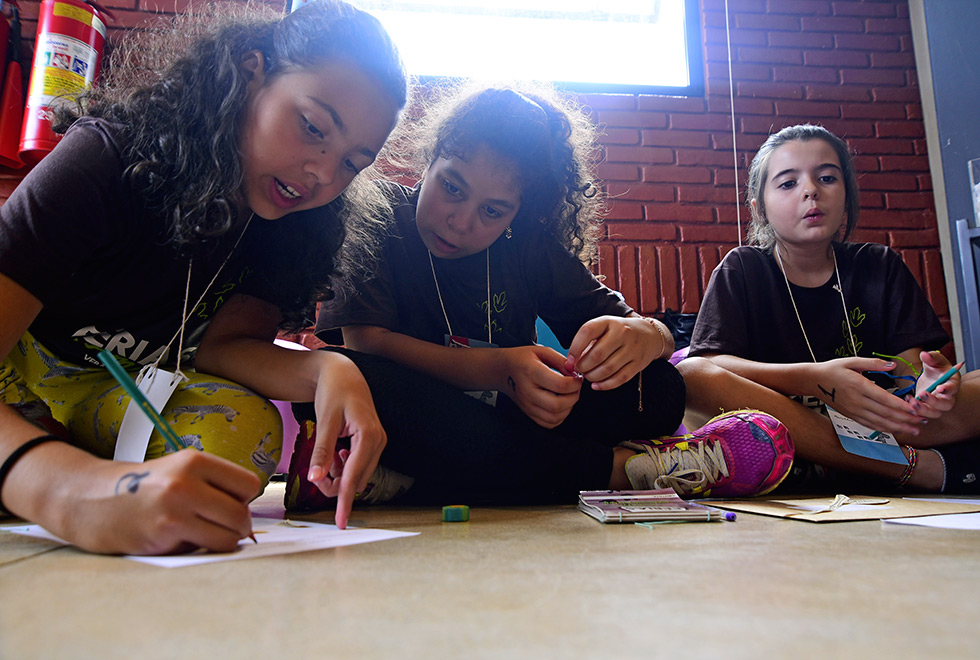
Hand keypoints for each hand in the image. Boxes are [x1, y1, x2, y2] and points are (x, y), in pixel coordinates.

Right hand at [66, 450, 260, 554]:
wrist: (87, 498)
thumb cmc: (138, 487)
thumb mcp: (178, 471)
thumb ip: (212, 486)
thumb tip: (248, 514)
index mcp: (195, 460)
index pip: (249, 484)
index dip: (244, 499)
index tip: (230, 504)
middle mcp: (186, 482)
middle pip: (242, 514)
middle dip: (238, 526)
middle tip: (220, 527)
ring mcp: (174, 510)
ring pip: (228, 537)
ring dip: (222, 542)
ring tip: (201, 535)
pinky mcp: (162, 535)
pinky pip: (203, 549)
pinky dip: (198, 549)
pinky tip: (176, 539)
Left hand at [305, 351, 385, 528]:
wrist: (344, 374)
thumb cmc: (334, 392)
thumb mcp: (324, 421)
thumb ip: (322, 452)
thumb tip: (315, 479)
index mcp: (368, 435)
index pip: (354, 477)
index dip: (345, 501)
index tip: (340, 522)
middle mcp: (379, 441)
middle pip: (356, 480)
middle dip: (334, 483)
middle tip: (315, 470)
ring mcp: (379, 443)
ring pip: (357, 475)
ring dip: (339, 475)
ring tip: (328, 455)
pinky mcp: (374, 444)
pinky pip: (359, 466)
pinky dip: (344, 467)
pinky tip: (338, 453)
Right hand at [501, 345, 581, 427]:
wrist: (502, 370)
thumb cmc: (522, 359)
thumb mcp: (541, 351)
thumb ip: (560, 360)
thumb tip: (575, 372)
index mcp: (531, 372)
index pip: (560, 385)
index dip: (575, 383)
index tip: (578, 378)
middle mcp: (528, 391)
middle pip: (557, 404)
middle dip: (574, 397)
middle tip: (575, 388)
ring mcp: (527, 405)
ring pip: (555, 417)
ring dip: (568, 408)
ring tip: (569, 395)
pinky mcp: (528, 413)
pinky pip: (549, 423)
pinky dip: (560, 416)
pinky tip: (561, 405)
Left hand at [565, 316, 665, 390]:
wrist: (649, 335)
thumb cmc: (619, 332)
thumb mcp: (604, 328)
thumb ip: (588, 342)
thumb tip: (572, 363)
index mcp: (609, 321)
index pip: (587, 331)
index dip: (575, 347)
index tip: (570, 360)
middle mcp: (622, 333)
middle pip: (597, 354)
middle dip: (583, 366)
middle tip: (579, 370)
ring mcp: (632, 348)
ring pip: (608, 368)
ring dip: (593, 376)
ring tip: (588, 376)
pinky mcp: (639, 363)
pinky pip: (620, 378)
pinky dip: (605, 385)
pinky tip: (596, 385)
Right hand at [811, 357, 921, 434]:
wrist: (813, 381)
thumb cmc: (833, 369)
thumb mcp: (852, 361)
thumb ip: (873, 363)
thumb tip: (892, 365)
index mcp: (859, 386)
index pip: (884, 399)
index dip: (901, 406)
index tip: (916, 409)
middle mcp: (857, 401)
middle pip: (885, 413)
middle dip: (906, 419)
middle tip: (922, 421)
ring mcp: (854, 410)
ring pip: (879, 422)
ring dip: (899, 427)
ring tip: (914, 429)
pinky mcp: (852, 415)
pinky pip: (870, 425)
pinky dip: (885, 428)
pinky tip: (896, 429)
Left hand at [909, 350, 959, 418]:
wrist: (933, 378)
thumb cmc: (937, 368)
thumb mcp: (935, 360)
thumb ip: (931, 357)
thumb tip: (924, 354)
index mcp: (952, 383)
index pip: (953, 388)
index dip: (948, 389)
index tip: (939, 388)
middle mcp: (947, 396)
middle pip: (945, 405)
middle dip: (933, 402)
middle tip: (921, 394)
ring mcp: (937, 405)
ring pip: (934, 413)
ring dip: (923, 409)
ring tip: (911, 401)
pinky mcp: (927, 409)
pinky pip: (922, 413)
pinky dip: (914, 410)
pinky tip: (907, 400)